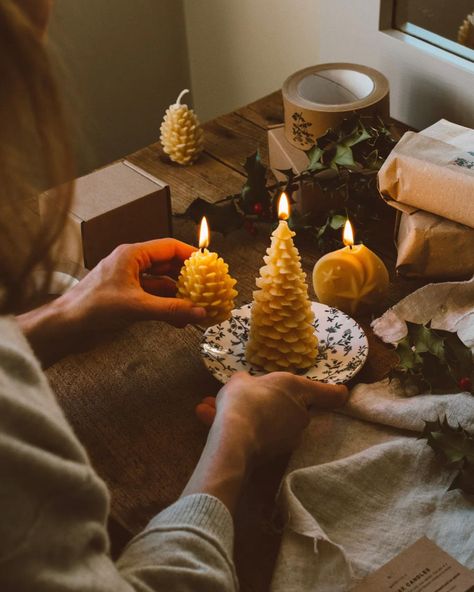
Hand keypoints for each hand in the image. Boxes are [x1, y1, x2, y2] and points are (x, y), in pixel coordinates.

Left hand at [18, 239, 204, 365]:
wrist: (66, 327)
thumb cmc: (91, 308)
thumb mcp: (136, 307)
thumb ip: (170, 309)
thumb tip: (199, 311)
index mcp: (132, 255)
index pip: (169, 247)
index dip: (191, 255)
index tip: (210, 266)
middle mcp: (132, 265)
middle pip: (169, 266)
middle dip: (189, 278)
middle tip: (209, 288)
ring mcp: (130, 282)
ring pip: (163, 285)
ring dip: (180, 296)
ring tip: (199, 307)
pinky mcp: (128, 299)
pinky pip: (154, 299)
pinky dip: (168, 308)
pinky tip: (181, 321)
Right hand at [197, 372, 347, 460]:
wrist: (234, 436)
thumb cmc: (243, 397)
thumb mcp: (240, 380)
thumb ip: (247, 382)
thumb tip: (246, 385)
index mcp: (297, 389)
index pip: (329, 393)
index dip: (336, 392)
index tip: (342, 392)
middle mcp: (300, 414)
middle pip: (294, 407)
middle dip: (270, 402)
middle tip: (245, 397)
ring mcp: (289, 435)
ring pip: (268, 420)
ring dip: (247, 415)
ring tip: (210, 407)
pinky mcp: (275, 452)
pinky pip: (256, 434)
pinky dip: (237, 428)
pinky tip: (207, 417)